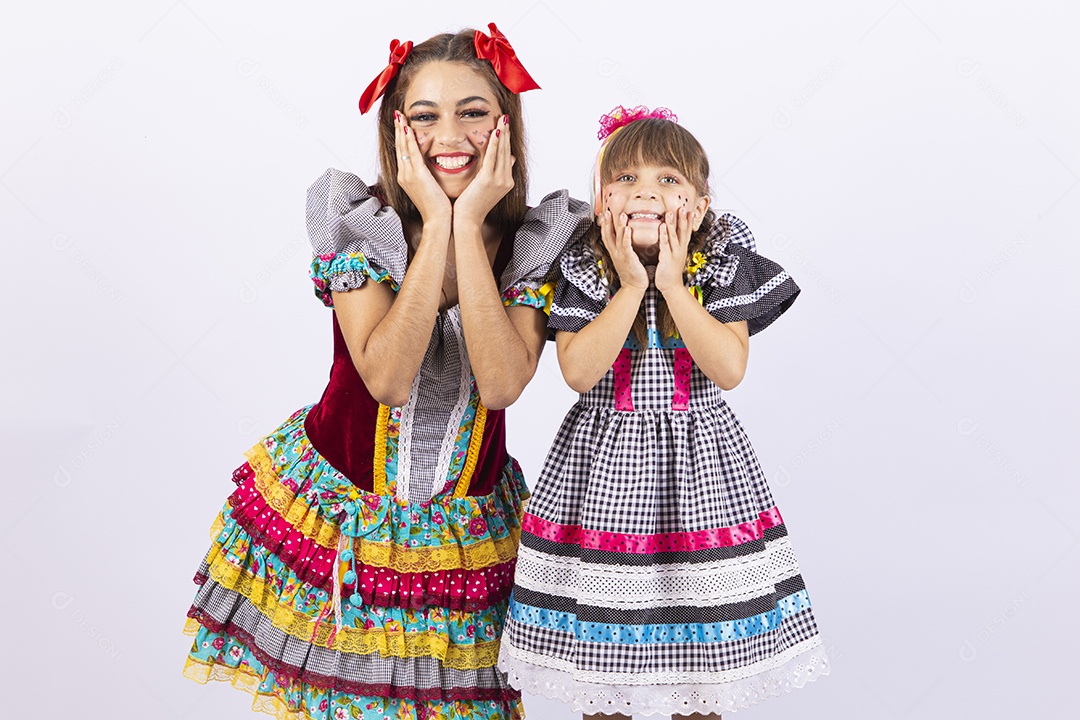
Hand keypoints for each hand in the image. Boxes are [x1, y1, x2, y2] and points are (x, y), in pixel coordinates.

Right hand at [394, 111, 451, 225]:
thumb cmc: (438, 207)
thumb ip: (428, 175)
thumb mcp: (431, 187)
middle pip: (399, 147)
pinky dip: (409, 140)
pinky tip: (407, 128)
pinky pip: (411, 153)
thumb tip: (433, 165)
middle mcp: (403, 174)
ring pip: (402, 147)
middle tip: (397, 114)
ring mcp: (408, 175)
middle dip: (398, 129)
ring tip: (400, 116)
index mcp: (406, 177)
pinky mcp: (417, 176)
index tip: (401, 124)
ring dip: (401, 130)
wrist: (438, 221)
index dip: (400, 137)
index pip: (402, 152)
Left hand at [453, 114, 514, 226]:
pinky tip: (496, 133)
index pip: (506, 155)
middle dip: (506, 132)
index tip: (505, 125)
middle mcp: (506, 180)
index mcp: (506, 181)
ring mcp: (499, 180)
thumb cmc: (472, 205)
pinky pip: (492, 158)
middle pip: (506, 150)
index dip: (506, 139)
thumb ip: (499, 172)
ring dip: (502, 133)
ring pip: (501, 152)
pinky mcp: (488, 180)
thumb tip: (510, 158)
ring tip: (502, 119)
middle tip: (505, 116)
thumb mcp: (489, 188)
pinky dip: (495, 144)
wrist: (467, 221)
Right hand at [600, 209, 649, 291]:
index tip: (605, 215)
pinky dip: (626, 237)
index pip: (607, 236)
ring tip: (621, 215)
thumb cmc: (631, 273)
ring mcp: (621, 256)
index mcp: (614, 252)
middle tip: (607, 211)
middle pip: (609, 235)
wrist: (633, 287)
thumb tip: (625, 240)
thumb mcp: (624, 259)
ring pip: (618, 238)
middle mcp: (615, 253)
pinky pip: (626, 246)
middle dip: (608, 223)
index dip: (605, 225)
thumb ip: (623, 248)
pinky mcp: (628, 259)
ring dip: (619, 226)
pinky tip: (627, 229)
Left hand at [654, 208, 692, 293]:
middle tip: (683, 207)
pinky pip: (665, 244)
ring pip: (674, 235)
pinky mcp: (667, 258)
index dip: (688, 221)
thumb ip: (674, 247)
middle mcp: (680, 249)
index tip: (690, 210)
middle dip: (683, 219)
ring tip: (671, 212)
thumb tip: (674, 238)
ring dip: (673, 223)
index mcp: (682, 248)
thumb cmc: (671, 272)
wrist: (671, 287)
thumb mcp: (675, 257)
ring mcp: (674, 253)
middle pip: (683, 231)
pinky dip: (664, 234)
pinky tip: (663, 226)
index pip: (687, 232)